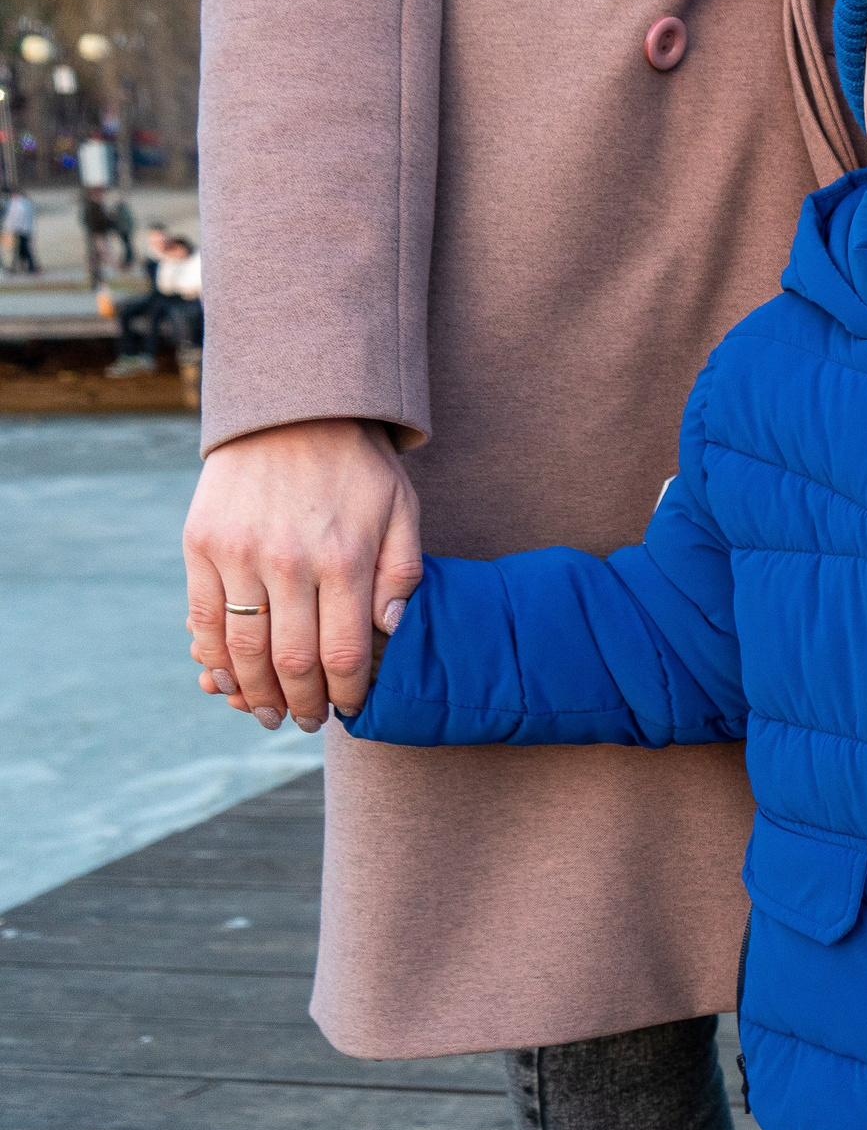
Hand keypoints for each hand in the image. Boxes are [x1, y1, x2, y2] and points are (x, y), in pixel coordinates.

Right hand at [184, 418, 421, 730]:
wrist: (292, 407)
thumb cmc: (357, 465)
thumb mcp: (401, 511)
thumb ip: (401, 574)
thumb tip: (392, 631)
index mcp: (345, 559)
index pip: (344, 652)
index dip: (347, 692)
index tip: (350, 709)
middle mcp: (289, 562)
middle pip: (291, 661)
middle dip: (303, 703)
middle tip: (309, 722)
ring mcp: (238, 554)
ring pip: (242, 649)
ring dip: (254, 693)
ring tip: (269, 714)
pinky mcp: (201, 544)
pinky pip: (202, 618)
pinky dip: (212, 657)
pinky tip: (226, 679)